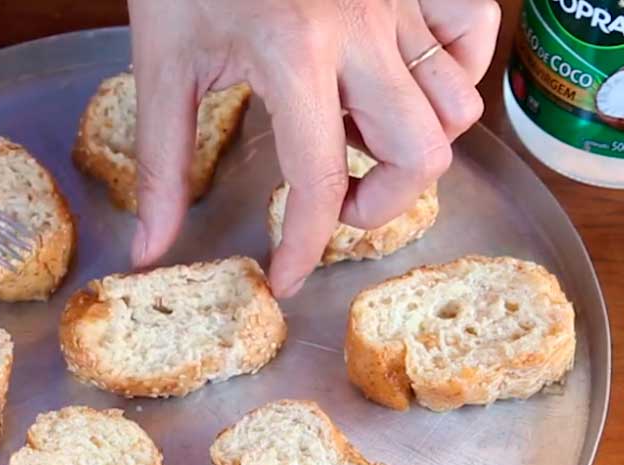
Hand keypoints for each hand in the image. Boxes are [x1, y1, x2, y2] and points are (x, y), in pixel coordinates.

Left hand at [127, 0, 499, 296]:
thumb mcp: (162, 68)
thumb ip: (161, 165)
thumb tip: (150, 248)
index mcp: (293, 54)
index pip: (321, 181)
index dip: (306, 248)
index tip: (286, 277)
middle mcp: (361, 30)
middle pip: (420, 155)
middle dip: (376, 204)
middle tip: (332, 203)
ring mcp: (396, 2)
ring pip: (454, 107)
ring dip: (411, 146)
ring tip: (354, 138)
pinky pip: (473, 36)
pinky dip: (454, 76)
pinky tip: (402, 87)